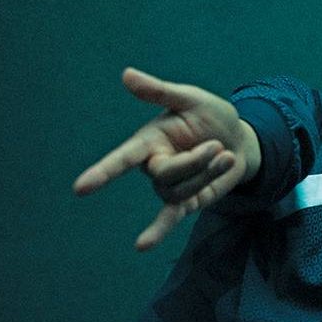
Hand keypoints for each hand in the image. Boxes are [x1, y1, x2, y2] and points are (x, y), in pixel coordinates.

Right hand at [73, 68, 260, 250]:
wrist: (240, 139)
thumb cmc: (212, 116)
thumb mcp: (191, 99)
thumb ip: (160, 92)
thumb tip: (126, 75)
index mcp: (149, 141)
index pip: (122, 158)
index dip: (104, 172)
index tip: (80, 188)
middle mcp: (154, 166)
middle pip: (166, 175)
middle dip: (195, 162)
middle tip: (218, 145)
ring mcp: (169, 186)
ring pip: (182, 190)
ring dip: (208, 173)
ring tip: (225, 154)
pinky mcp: (187, 201)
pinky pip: (169, 219)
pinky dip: (157, 232)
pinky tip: (141, 246)